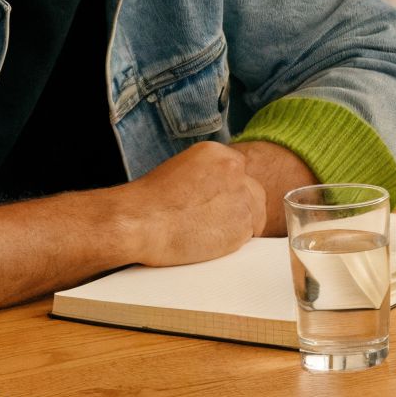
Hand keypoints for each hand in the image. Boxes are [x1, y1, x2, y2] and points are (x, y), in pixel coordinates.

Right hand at [122, 142, 267, 263]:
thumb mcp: (180, 172)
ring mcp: (243, 199)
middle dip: (239, 209)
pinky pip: (247, 237)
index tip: (218, 204)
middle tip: (215, 222)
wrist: (140, 222)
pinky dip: (232, 242)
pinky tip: (208, 242)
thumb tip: (218, 192)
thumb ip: (207, 177)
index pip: (240, 173)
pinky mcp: (244, 226)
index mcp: (219, 154)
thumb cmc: (149, 202)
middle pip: (254, 194)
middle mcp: (236, 172)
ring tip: (206, 233)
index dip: (230, 192)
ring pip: (254, 216)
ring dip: (236, 226)